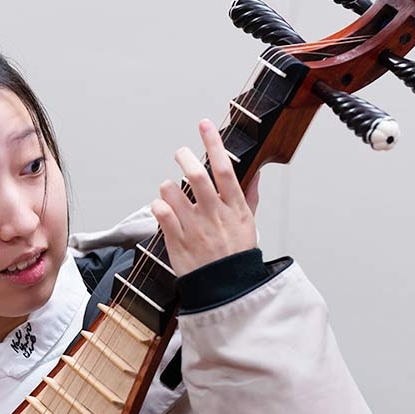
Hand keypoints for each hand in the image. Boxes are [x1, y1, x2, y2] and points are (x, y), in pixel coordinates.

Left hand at [151, 119, 259, 276]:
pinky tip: (162, 208)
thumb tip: (256, 174)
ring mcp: (195, 227)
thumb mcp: (250, 224)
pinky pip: (161, 212)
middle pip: (196, 175)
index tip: (205, 124)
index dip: (214, 143)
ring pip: (172, 191)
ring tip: (171, 191)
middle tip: (180, 152)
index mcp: (234, 208)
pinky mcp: (176, 240)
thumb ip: (250, 196)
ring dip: (168, 185)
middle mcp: (214, 214)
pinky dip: (158, 205)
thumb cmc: (236, 254)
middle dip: (184, 157)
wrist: (225, 288)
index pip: (225, 168)